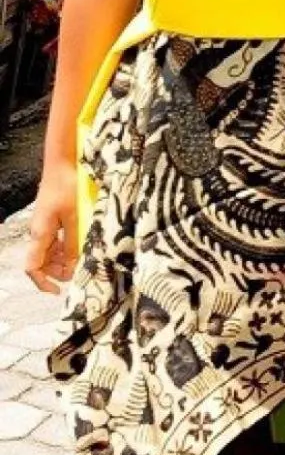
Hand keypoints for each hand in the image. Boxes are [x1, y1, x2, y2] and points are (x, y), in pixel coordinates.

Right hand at [25, 171, 76, 293]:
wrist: (63, 163)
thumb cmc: (67, 186)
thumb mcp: (75, 216)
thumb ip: (74, 241)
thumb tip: (74, 265)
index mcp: (40, 234)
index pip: (32, 268)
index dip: (42, 283)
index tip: (57, 291)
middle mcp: (38, 232)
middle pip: (42, 263)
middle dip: (57, 272)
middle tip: (78, 272)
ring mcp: (44, 226)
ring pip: (49, 253)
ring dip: (63, 260)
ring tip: (82, 257)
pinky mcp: (51, 219)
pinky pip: (55, 241)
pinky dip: (66, 247)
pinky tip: (80, 243)